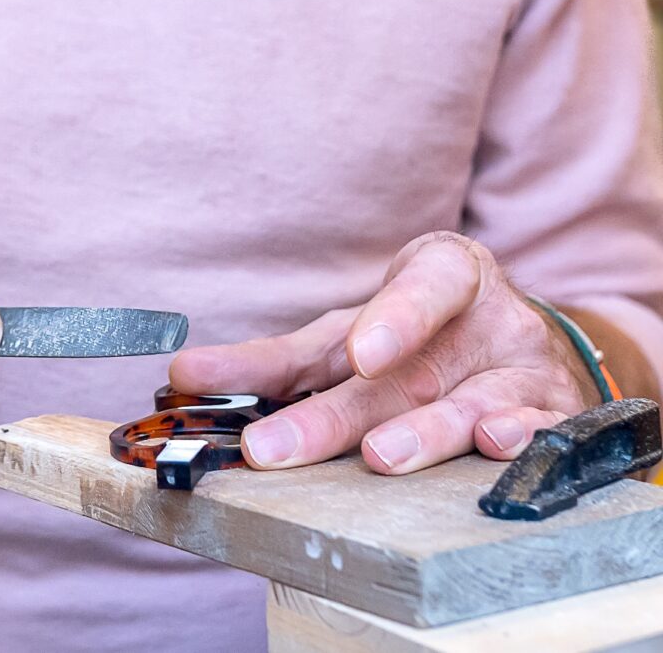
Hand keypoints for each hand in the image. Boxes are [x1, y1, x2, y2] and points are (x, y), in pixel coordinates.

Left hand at [169, 231, 600, 473]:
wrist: (515, 346)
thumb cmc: (417, 338)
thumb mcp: (349, 335)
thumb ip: (274, 361)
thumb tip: (181, 377)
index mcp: (443, 275)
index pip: (423, 286)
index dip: (395, 318)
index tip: (357, 353)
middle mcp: (489, 318)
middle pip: (413, 371)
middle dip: (340, 414)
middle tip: (275, 447)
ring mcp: (524, 367)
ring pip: (474, 404)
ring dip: (425, 432)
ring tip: (380, 456)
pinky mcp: (551, 413)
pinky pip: (540, 430)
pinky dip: (518, 440)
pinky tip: (495, 446)